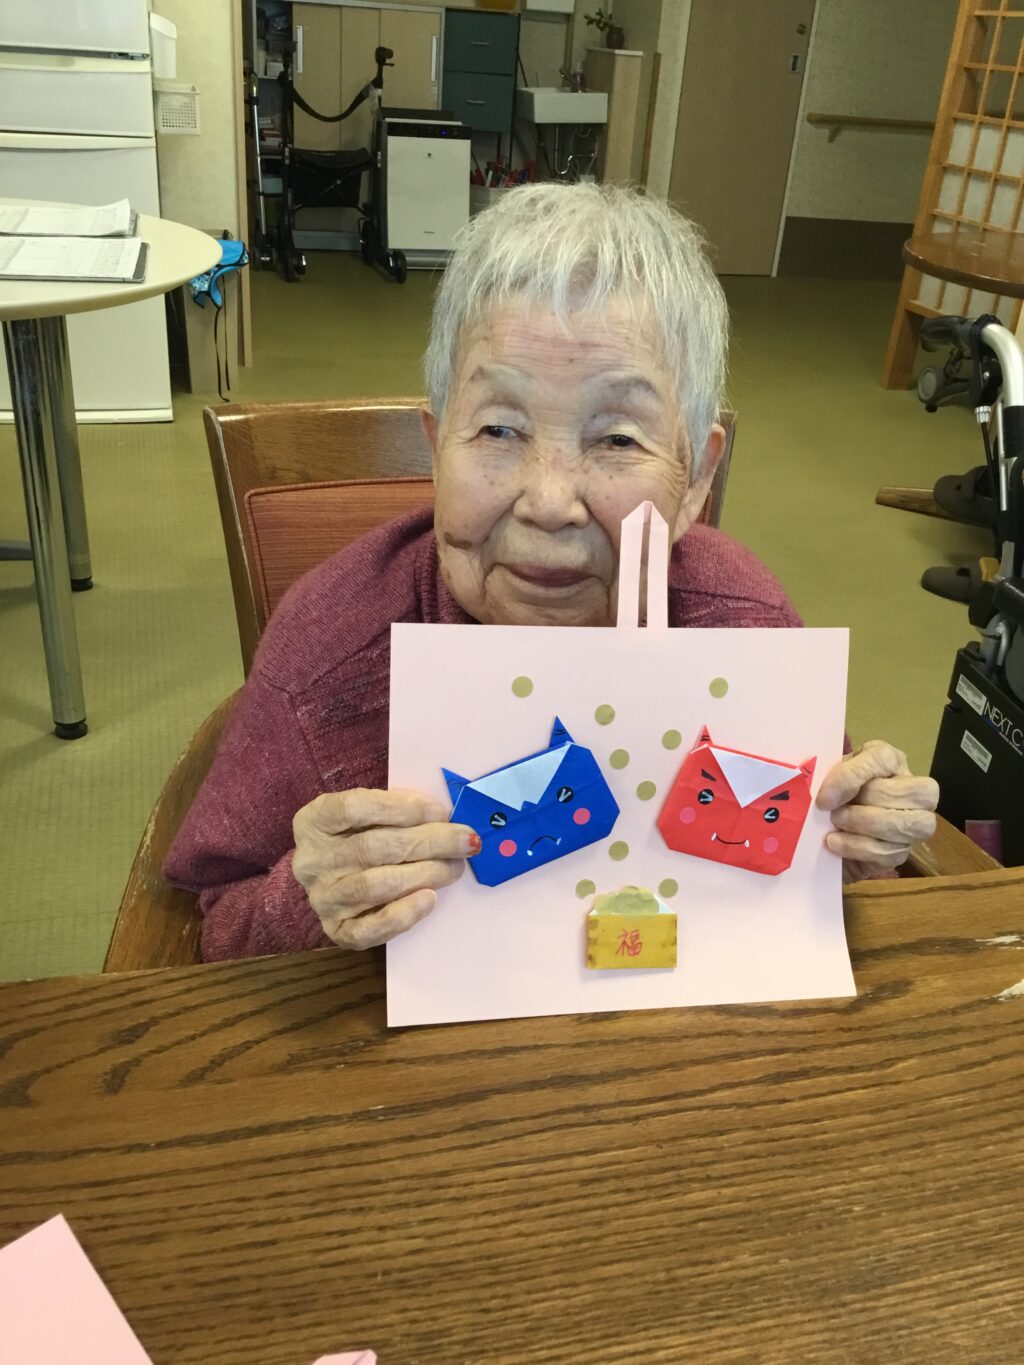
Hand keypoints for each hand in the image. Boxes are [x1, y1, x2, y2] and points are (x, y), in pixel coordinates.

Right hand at [292, 788, 478, 948]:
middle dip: (428, 842)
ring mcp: (322, 899)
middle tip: (465, 840)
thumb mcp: (366, 813)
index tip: (439, 811)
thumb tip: (441, 817)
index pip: (354, 808)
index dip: (400, 808)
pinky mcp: (337, 930)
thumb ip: (395, 809)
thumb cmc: (359, 836)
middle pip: (372, 848)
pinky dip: (403, 914)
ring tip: (455, 866)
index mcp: (314, 821)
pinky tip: (430, 898)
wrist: (334, 878)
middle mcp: (311, 861)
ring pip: (375, 886)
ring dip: (424, 874)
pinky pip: (370, 929)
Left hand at [815, 740, 938, 881]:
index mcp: (891, 762)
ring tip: (836, 825)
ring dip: (868, 825)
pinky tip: (837, 844)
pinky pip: (892, 853)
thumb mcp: (829, 775)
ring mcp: (913, 824)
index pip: (884, 759)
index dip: (853, 776)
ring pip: (914, 825)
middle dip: (870, 802)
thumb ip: (833, 778)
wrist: (820, 831)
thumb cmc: (830, 794)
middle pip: (917, 792)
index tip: (824, 797)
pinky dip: (860, 848)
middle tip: (834, 812)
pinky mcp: (900, 853)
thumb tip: (828, 799)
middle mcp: (912, 790)